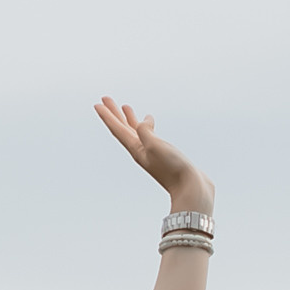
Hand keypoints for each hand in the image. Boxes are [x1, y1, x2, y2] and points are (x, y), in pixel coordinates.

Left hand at [95, 97, 213, 214]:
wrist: (191, 190)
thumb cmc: (173, 169)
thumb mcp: (156, 146)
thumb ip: (146, 131)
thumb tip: (145, 121)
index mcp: (136, 149)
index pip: (118, 129)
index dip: (107, 116)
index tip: (97, 104)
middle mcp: (141, 151)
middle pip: (123, 129)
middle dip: (114, 114)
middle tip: (105, 98)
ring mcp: (152, 153)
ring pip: (136, 132)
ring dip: (129, 119)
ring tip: (124, 107)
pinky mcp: (164, 154)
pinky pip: (150, 136)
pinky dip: (146, 126)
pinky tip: (150, 122)